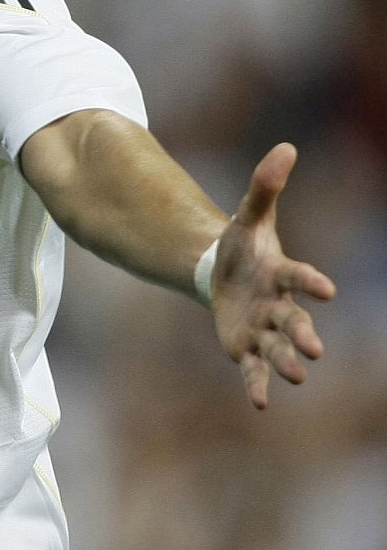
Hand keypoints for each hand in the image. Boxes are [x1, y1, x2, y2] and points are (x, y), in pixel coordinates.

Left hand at [212, 143, 336, 408]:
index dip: (311, 281)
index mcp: (282, 273)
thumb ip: (265, 186)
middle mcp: (279, 306)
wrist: (222, 273)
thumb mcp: (248, 216)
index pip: (300, 277)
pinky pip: (253, 369)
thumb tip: (285, 146)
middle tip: (314, 347)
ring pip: (279, 349)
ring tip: (297, 376)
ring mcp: (264, 329)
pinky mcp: (245, 347)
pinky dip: (258, 385)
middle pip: (295, 320)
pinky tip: (262, 403)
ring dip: (287, 362)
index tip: (327, 288)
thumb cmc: (243, 246)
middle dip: (303, 333)